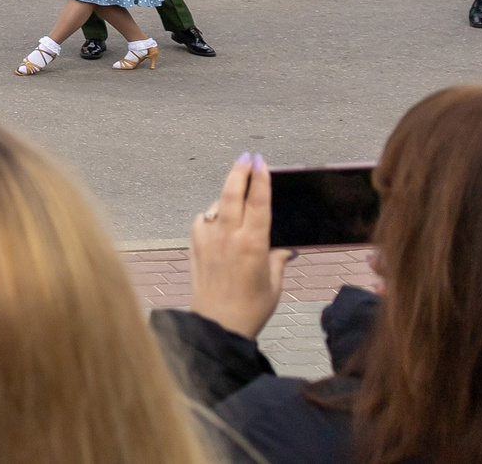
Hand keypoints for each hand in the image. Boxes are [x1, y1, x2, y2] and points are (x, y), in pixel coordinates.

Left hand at [188, 154, 288, 339]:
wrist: (217, 324)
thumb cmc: (251, 308)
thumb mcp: (274, 284)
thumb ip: (278, 260)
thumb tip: (286, 250)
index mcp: (253, 244)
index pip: (258, 203)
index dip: (260, 180)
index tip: (261, 162)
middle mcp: (228, 237)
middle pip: (232, 194)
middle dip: (240, 171)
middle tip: (246, 157)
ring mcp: (208, 239)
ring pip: (217, 206)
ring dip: (227, 196)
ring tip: (238, 194)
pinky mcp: (195, 245)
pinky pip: (204, 220)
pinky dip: (212, 216)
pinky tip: (219, 222)